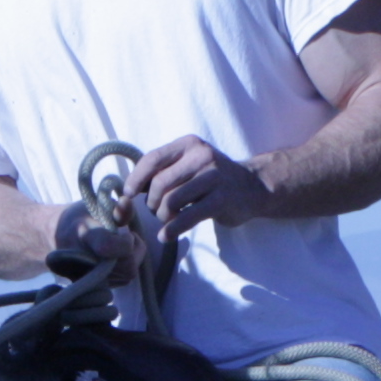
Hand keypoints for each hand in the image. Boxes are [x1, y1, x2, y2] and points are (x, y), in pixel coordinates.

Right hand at [46, 199, 142, 272]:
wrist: (55, 236)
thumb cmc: (79, 218)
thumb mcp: (95, 206)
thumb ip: (116, 209)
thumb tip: (128, 202)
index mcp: (86, 238)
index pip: (110, 248)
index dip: (126, 241)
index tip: (125, 231)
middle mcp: (87, 263)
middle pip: (128, 265)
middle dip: (135, 249)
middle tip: (127, 237)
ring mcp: (91, 279)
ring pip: (128, 274)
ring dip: (132, 258)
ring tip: (121, 246)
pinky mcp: (95, 287)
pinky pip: (123, 280)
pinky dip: (124, 267)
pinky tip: (116, 257)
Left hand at [130, 135, 257, 239]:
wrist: (252, 187)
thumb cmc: (212, 179)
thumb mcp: (190, 165)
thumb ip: (165, 171)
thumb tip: (130, 189)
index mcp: (189, 145)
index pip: (153, 159)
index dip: (135, 179)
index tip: (128, 194)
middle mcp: (201, 156)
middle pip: (159, 183)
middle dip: (151, 202)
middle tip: (155, 211)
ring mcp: (214, 177)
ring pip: (171, 201)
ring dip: (162, 216)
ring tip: (166, 221)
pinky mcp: (222, 200)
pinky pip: (188, 217)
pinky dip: (172, 230)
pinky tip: (166, 236)